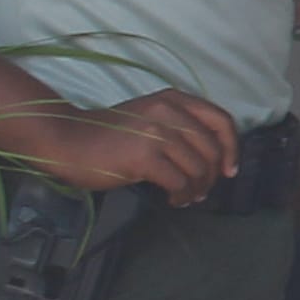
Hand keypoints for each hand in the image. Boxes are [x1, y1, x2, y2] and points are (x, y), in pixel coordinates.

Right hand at [8, 88, 241, 202]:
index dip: (232, 148)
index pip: (221, 120)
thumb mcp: (149, 117)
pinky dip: (181, 196)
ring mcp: (157, 133)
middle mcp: (169, 111)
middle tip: (200, 191)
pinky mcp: (145, 157)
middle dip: (212, 176)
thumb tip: (212, 158)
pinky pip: (179, 182)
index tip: (229, 169)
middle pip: (213, 149)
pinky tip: (172, 200)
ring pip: (198, 168)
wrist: (67, 140)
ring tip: (184, 197)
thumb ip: (179, 127)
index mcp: (174, 99)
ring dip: (196, 189)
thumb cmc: (108, 134)